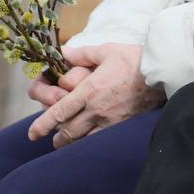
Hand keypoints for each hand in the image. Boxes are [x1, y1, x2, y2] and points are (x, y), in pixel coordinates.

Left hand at [26, 43, 164, 147]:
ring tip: (65, 143)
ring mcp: (109, 121)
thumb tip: (62, 53)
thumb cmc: (134, 60)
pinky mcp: (121, 126)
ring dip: (70, 143)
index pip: (59, 112)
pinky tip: (87, 142)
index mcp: (89, 90)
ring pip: (82, 139)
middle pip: (68, 131)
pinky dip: (89, 143)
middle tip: (51, 138)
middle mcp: (96, 109)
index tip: (33, 134)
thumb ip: (82, 54)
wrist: (161, 74)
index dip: (42, 124)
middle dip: (56, 137)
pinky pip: (99, 140)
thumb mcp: (106, 50)